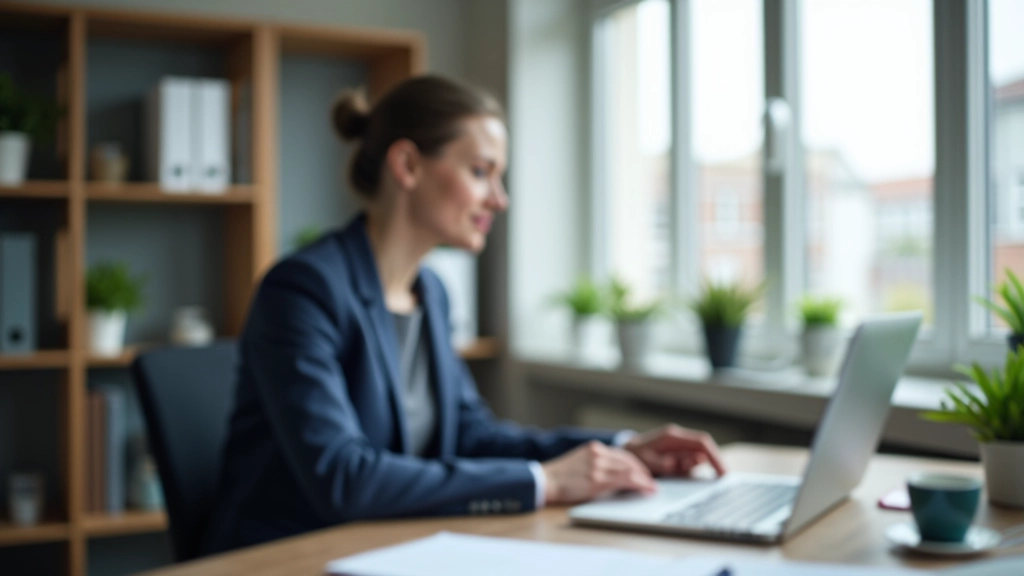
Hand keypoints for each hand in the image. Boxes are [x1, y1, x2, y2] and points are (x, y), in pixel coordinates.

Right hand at [540, 441, 655, 504]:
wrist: (544, 481)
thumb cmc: (560, 476)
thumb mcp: (580, 462)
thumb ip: (597, 463)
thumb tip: (616, 474)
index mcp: (593, 448)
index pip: (622, 454)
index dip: (636, 464)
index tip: (643, 472)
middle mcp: (597, 453)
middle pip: (629, 460)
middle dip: (643, 471)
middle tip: (651, 481)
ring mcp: (598, 465)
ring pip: (630, 469)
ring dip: (644, 479)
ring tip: (652, 487)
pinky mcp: (597, 479)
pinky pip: (625, 480)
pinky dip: (639, 484)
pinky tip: (646, 489)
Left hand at [624, 424, 726, 477]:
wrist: (624, 452)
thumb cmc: (633, 456)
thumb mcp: (644, 461)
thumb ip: (661, 463)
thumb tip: (676, 464)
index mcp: (672, 437)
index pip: (702, 443)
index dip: (715, 457)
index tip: (723, 473)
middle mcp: (678, 439)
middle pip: (705, 449)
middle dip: (712, 464)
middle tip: (715, 480)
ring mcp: (679, 446)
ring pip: (699, 457)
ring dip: (694, 469)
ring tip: (674, 474)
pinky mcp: (678, 453)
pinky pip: (691, 462)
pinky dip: (689, 470)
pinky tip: (674, 474)